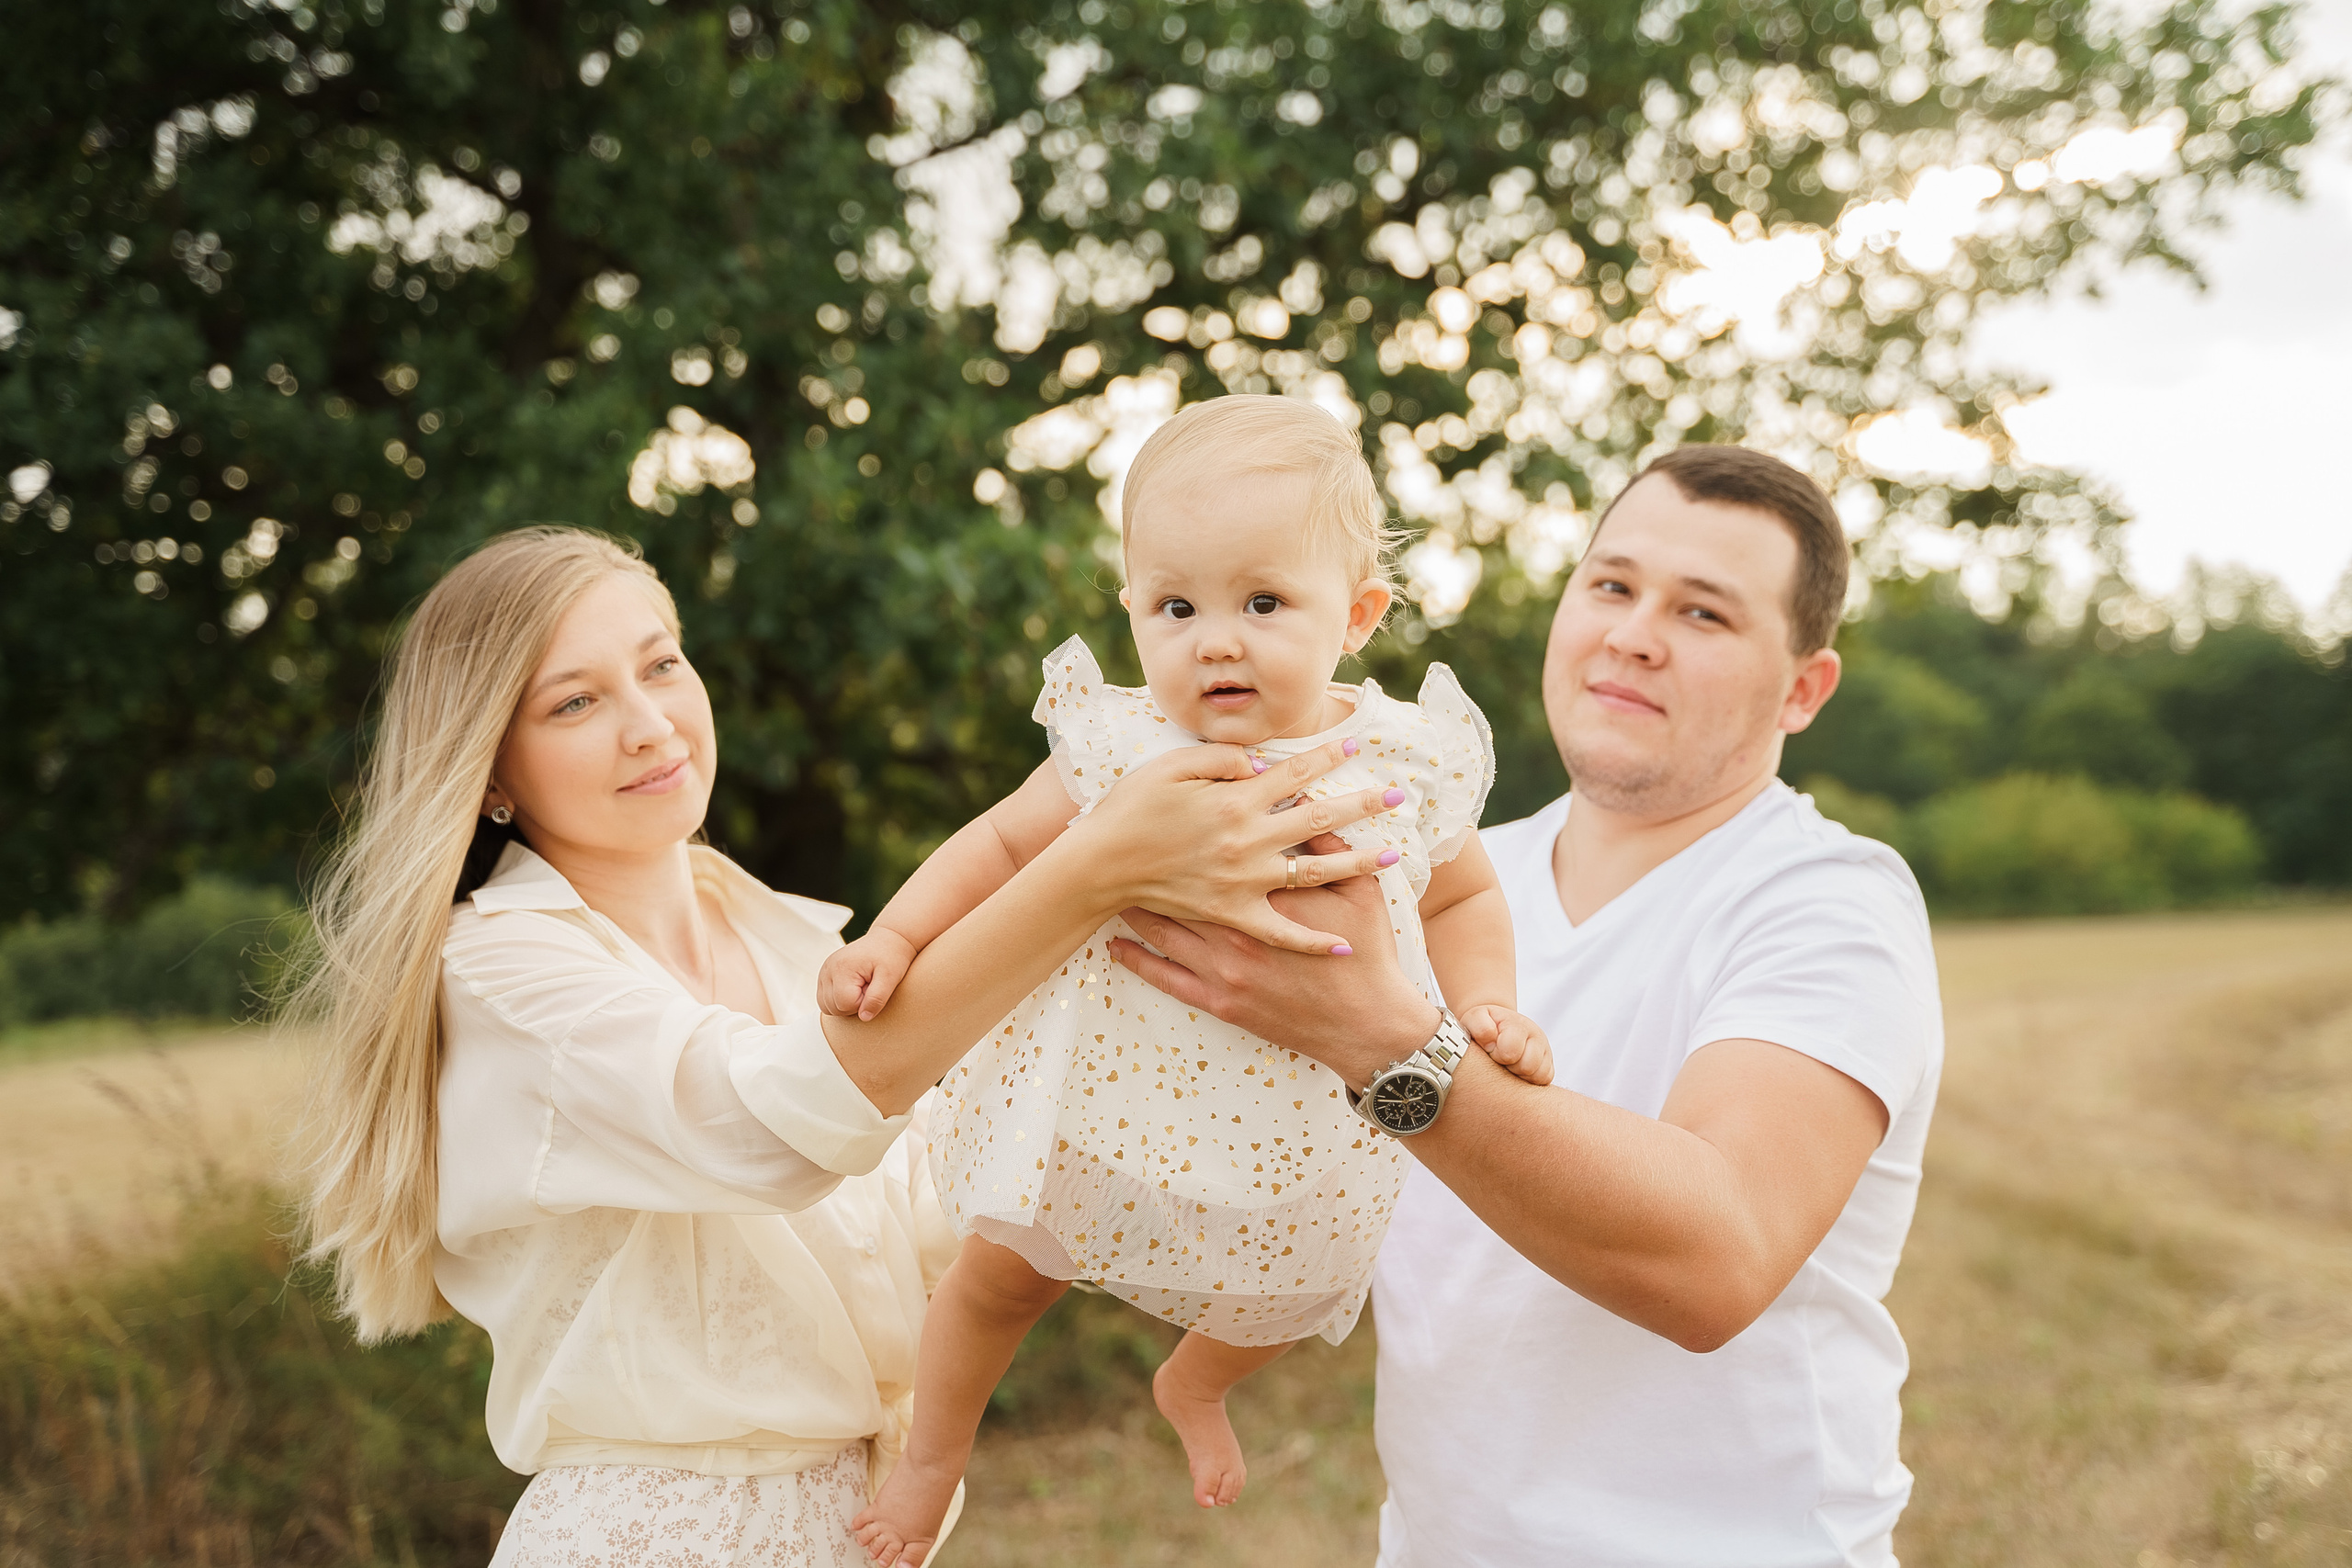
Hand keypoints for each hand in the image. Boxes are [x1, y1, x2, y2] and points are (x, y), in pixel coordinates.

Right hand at [818, 928, 917, 1020]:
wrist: (888, 940)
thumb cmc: (892, 957)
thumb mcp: (890, 978)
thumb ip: (877, 999)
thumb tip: (864, 1017)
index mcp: (842, 968)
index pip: (845, 1004)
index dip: (863, 1003)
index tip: (874, 988)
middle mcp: (828, 969)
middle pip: (833, 1008)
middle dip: (854, 1004)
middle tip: (870, 987)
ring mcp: (824, 971)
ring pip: (826, 1006)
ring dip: (845, 1004)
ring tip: (862, 987)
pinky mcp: (824, 974)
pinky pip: (825, 1000)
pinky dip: (839, 1000)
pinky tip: (853, 988)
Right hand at [1067, 739, 1406, 955]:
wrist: (1100, 865)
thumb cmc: (1129, 810)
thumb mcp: (1170, 766)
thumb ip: (1219, 757)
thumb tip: (1259, 763)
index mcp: (1235, 798)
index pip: (1294, 772)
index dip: (1327, 757)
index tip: (1355, 746)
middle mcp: (1248, 838)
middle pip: (1318, 815)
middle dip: (1362, 803)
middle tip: (1398, 795)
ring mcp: (1244, 880)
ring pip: (1313, 869)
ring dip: (1355, 860)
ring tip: (1389, 854)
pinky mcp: (1233, 915)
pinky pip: (1281, 932)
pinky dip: (1312, 941)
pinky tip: (1343, 944)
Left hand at [1106, 835, 1436, 1086]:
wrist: (1366, 1024)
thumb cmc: (1366, 952)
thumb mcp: (1359, 890)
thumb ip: (1329, 846)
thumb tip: (1304, 806)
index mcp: (1268, 893)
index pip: (1221, 849)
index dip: (1194, 827)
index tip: (1169, 813)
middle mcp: (1236, 928)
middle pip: (1179, 886)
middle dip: (1152, 863)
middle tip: (1126, 841)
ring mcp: (1223, 968)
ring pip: (1162, 929)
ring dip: (1135, 905)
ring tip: (1111, 885)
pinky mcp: (1218, 1002)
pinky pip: (1166, 978)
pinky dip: (1138, 960)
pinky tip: (1116, 945)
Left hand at [1459, 1004, 1553, 1086]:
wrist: (1495, 1027)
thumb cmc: (1482, 1027)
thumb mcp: (1475, 1019)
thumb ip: (1479, 1025)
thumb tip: (1492, 1040)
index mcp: (1518, 1024)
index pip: (1511, 1050)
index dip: (1497, 1054)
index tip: (1490, 1049)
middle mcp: (1536, 1035)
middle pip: (1528, 1066)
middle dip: (1509, 1066)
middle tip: (1499, 1059)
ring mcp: (1545, 1051)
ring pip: (1538, 1075)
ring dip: (1519, 1074)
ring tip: (1508, 1065)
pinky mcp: (1549, 1065)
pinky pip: (1545, 1080)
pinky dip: (1530, 1080)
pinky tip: (1517, 1071)